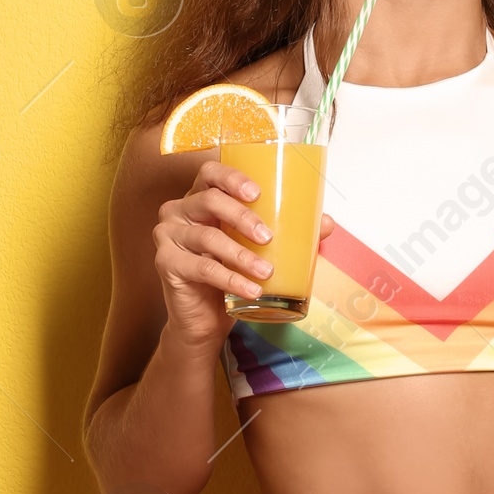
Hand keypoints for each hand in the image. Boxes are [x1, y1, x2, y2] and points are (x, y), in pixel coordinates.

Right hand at [153, 157, 276, 344]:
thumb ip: (288, 234)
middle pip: (209, 201)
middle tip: (268, 236)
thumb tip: (327, 223)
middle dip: (243, 217)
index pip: (210, 173)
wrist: (205, 320)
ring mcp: (168, 236)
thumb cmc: (229, 276)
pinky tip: (251, 290)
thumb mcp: (256, 250)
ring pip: (208, 237)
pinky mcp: (166, 263)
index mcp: (200, 198)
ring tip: (266, 271)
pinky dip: (230, 279)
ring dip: (241, 255)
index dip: (232, 177)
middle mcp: (179, 211)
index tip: (258, 193)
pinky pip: (202, 268)